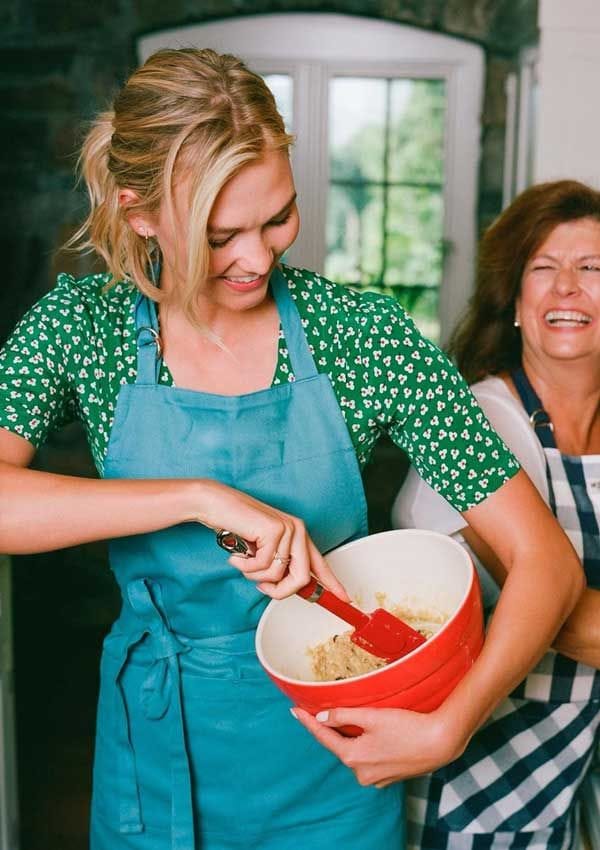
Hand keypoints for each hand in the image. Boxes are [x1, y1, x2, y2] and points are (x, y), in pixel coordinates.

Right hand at [193, 479, 348, 599]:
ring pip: (278, 576)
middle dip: (279, 591)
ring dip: (255, 576)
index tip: (345, 598)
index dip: (332, 583)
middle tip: (261, 587)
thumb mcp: (263, 549)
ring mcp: (287, 529)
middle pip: (301, 579)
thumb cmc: (237, 527)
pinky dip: (246, 567)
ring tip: (243, 560)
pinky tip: (237, 554)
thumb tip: (290, 590)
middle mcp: (297, 530)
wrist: (216, 504)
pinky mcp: (274, 530)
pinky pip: (263, 567)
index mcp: (298, 535)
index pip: (319, 564)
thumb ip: (279, 565)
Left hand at [291, 706, 461, 786]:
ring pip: (356, 751)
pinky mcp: (389, 776)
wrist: (440, 743)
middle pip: (340, 744)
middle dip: (332, 728)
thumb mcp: (372, 716)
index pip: (323, 737)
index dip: (308, 722)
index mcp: (353, 757)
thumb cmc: (407, 727)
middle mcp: (361, 772)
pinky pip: (370, 758)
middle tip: (321, 709)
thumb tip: (322, 717)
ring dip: (351, 736)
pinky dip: (366, 745)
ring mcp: (376, 778)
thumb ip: (344, 716)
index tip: (294, 711)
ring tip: (350, 718)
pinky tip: (372, 733)